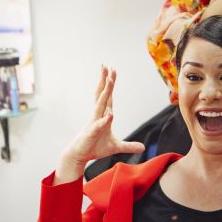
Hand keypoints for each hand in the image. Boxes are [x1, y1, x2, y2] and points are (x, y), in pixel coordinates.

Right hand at [54, 67, 144, 183]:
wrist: (79, 155)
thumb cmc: (94, 147)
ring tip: (109, 81)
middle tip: (107, 66)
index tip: (112, 71)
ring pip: (101, 105)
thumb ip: (128, 146)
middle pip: (103, 95)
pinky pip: (99, 125)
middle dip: (105, 81)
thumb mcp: (115, 147)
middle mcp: (98, 115)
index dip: (110, 84)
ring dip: (105, 93)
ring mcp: (94, 123)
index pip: (108, 97)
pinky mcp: (92, 133)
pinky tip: (111, 115)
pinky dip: (105, 120)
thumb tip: (142, 148)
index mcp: (103, 115)